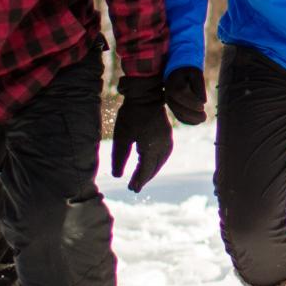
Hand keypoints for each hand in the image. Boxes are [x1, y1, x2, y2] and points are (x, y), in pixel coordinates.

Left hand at [109, 73, 173, 192]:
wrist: (146, 96)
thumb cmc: (132, 116)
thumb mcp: (122, 137)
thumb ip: (119, 158)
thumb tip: (117, 176)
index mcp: (151, 148)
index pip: (145, 171)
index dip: (138, 181)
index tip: (131, 189)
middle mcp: (163, 146)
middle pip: (154, 168)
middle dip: (144, 178)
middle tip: (134, 187)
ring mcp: (167, 141)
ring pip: (160, 162)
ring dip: (151, 171)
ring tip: (141, 178)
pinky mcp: (168, 136)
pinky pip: (163, 155)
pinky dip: (156, 162)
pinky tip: (149, 163)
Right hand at [163, 65, 207, 126]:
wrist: (179, 70)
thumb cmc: (190, 70)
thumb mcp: (197, 73)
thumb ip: (200, 86)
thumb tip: (203, 102)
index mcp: (173, 84)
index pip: (181, 95)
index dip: (192, 102)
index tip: (203, 106)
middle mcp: (168, 94)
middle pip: (178, 107)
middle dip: (193, 114)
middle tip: (205, 117)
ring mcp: (169, 102)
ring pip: (178, 114)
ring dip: (191, 119)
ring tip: (203, 119)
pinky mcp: (172, 106)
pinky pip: (179, 116)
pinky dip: (188, 120)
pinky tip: (197, 122)